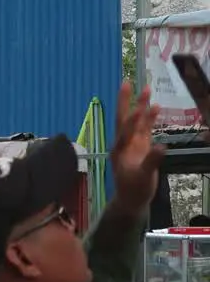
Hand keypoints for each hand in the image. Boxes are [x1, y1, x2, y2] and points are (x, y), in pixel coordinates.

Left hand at [110, 83, 162, 211]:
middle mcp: (124, 142)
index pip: (125, 130)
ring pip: (136, 120)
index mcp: (120, 149)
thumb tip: (161, 147)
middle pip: (124, 118)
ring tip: (147, 88)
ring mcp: (133, 143)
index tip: (138, 109)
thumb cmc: (135, 189)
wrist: (133, 198)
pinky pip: (145, 128)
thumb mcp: (143, 177)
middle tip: (126, 83)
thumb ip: (151, 162)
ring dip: (141, 105)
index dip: (132, 120)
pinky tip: (156, 106)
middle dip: (126, 101)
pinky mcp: (141, 146)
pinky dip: (150, 118)